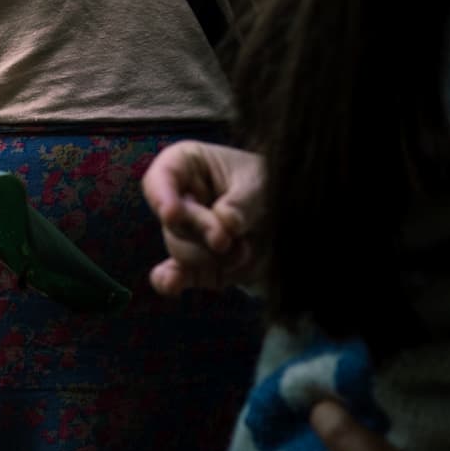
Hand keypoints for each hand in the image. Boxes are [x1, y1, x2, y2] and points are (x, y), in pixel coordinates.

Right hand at [142, 140, 264, 295]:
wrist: (288, 224)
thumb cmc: (270, 188)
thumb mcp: (262, 184)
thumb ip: (242, 203)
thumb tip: (224, 224)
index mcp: (187, 166)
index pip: (160, 177)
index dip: (161, 196)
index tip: (172, 214)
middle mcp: (179, 199)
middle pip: (172, 222)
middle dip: (200, 231)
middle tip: (225, 240)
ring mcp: (185, 235)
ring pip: (181, 251)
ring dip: (214, 256)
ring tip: (245, 248)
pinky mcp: (192, 266)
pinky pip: (172, 275)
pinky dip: (172, 281)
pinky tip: (172, 284)